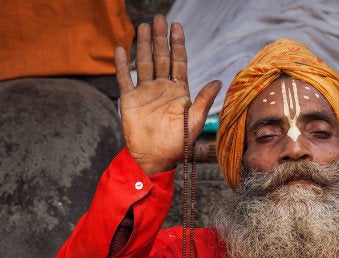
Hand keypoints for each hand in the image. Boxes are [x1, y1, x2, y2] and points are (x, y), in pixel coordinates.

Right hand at [114, 15, 220, 174]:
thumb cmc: (178, 144)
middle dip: (161, 38)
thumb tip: (218, 81)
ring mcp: (145, 92)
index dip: (178, 45)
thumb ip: (203, 100)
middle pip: (162, 57)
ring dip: (144, 45)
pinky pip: (124, 78)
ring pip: (144, 63)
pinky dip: (121, 64)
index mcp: (180, 91)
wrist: (155, 158)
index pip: (179, 62)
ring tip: (143, 26)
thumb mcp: (195, 121)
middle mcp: (162, 88)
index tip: (177, 27)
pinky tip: (120, 49)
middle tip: (159, 18)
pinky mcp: (130, 100)